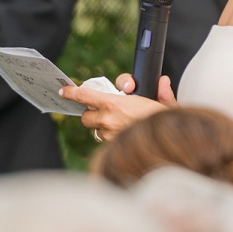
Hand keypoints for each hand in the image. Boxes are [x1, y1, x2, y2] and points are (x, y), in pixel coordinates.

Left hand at [60, 74, 174, 140]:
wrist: (168, 145)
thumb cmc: (166, 124)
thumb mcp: (166, 104)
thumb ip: (162, 92)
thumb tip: (163, 81)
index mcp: (114, 104)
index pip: (84, 96)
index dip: (71, 93)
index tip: (64, 91)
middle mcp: (107, 121)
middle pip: (86, 117)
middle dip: (93, 115)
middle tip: (106, 112)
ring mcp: (108, 137)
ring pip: (97, 131)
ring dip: (104, 128)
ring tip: (122, 124)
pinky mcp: (112, 150)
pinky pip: (106, 142)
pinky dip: (112, 139)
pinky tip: (126, 135)